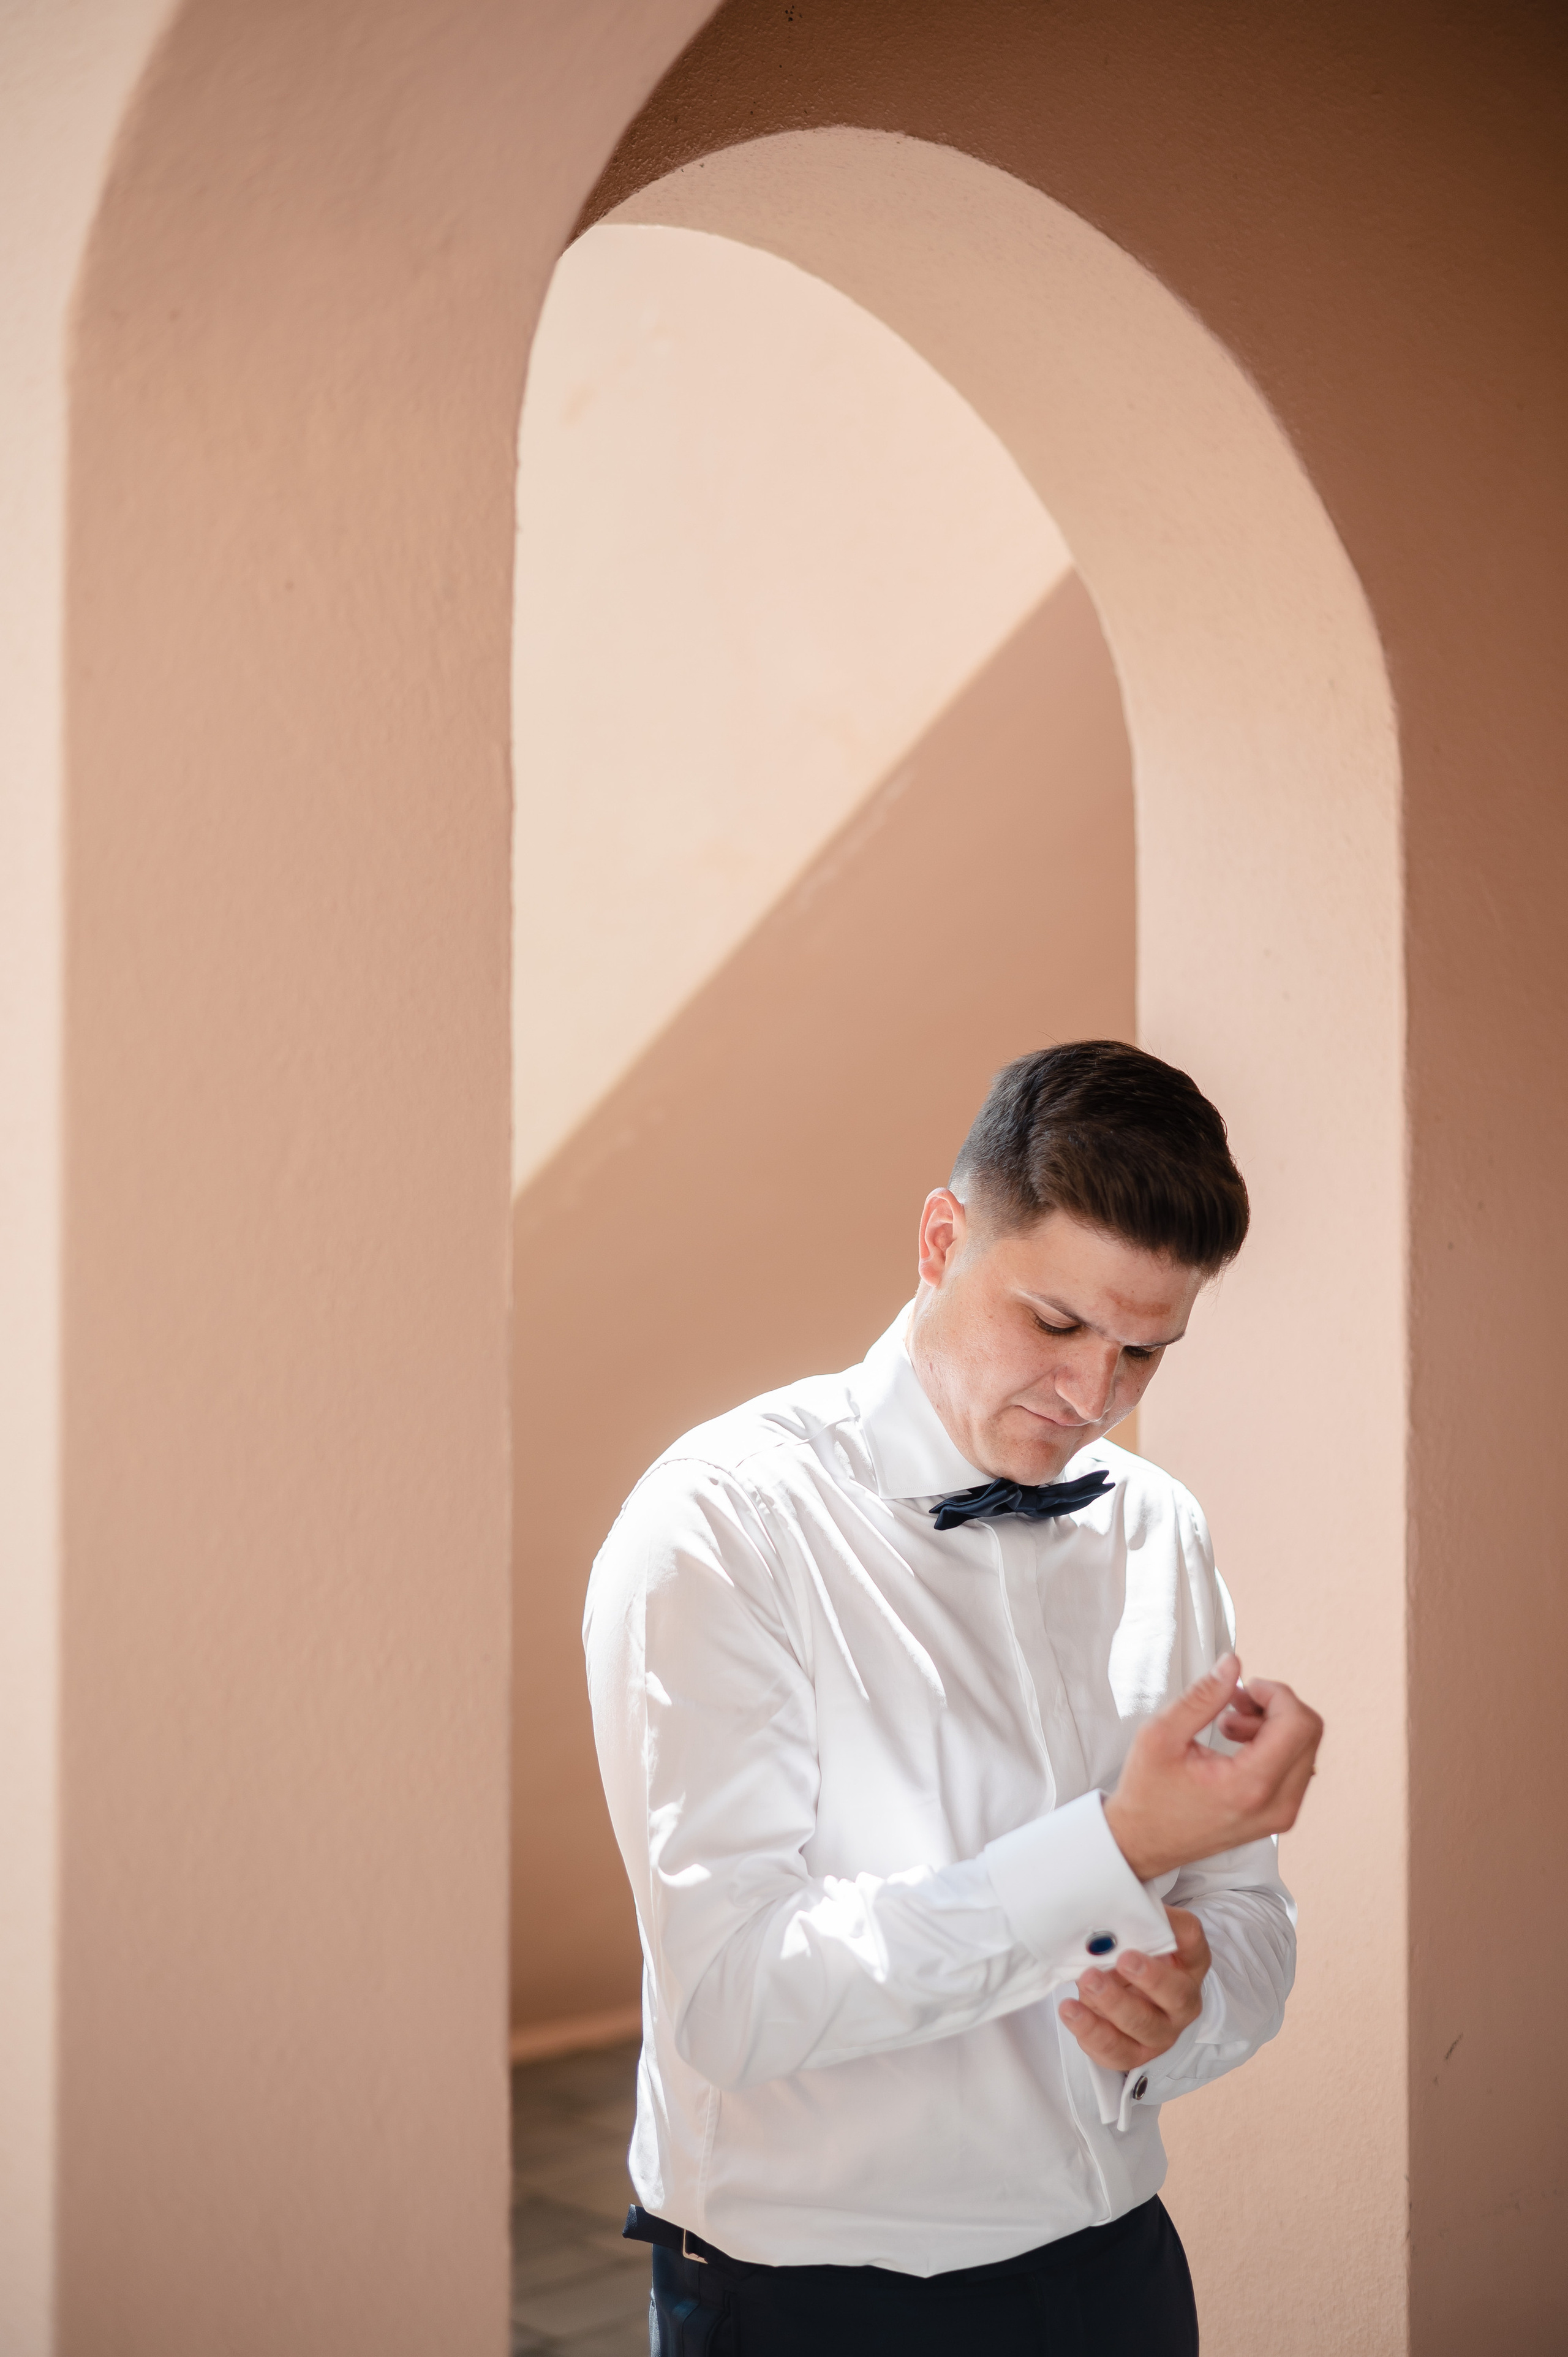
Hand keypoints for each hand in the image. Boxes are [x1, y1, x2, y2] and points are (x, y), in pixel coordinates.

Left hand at [1061, 1905, 1209, 2069]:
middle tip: (1122, 1958)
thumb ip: (1127, 1922)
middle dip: (1149, 1978)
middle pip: (1175, 1994)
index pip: (1193, 1942)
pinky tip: (1071, 2011)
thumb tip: (1104, 1910)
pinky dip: (1090, 2032)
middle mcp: (1181, 2002)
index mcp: (1188, 1964)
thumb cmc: (1129, 1956)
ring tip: (1086, 1980)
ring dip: (1113, 2004)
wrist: (1124, 1996)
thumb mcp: (1133, 1935)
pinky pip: (1115, 2052)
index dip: (1177, 1930)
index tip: (1154, 1918)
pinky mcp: (1133, 2054)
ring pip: (1143, 2026)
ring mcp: (1161, 2033)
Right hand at [1103, 1653, 1322, 1880]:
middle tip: (1235, 1701)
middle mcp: (1276, 1805)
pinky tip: (1238, 1743)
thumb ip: (1201, 1696)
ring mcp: (1281, 1815)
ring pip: (1306, 1748)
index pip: (1298, 1724)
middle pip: (1309, 1733)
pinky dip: (1275, 1745)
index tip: (1243, 1688)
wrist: (1143, 1844)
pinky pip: (1297, 1767)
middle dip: (1275, 1705)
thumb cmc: (1147, 1794)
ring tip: (1228, 1724)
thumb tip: (1233, 1664)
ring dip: (1274, 1724)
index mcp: (1249, 1786)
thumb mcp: (1160, 1735)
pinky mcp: (1279, 1816)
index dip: (1275, 1693)